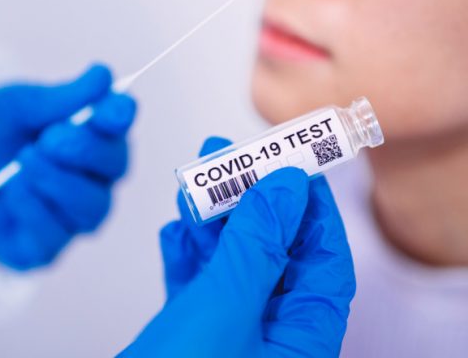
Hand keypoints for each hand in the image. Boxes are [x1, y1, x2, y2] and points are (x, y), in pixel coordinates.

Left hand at [0, 64, 136, 270]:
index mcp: (88, 137)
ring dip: (59, 182)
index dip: (120, 118)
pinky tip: (11, 190)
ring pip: (92, 208)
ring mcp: (67, 217)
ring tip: (24, 160)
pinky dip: (34, 210)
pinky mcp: (41, 248)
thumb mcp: (15, 105)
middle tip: (52, 137)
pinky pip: (53, 237)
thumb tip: (104, 75)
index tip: (115, 106)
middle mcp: (88, 179)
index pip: (118, 129)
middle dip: (87, 152)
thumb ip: (61, 98)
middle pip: (115, 170)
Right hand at [121, 137, 354, 356]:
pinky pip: (197, 284)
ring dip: (212, 222)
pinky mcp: (191, 336)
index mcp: (299, 340)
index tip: (292, 166)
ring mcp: (228, 337)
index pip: (323, 261)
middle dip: (249, 204)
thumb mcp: (225, 306)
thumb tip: (285, 189)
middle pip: (272, 255)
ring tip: (193, 183)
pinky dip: (187, 254)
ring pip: (229, 264)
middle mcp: (269, 339)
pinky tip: (175, 230)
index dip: (310, 210)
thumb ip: (258, 245)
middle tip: (228, 158)